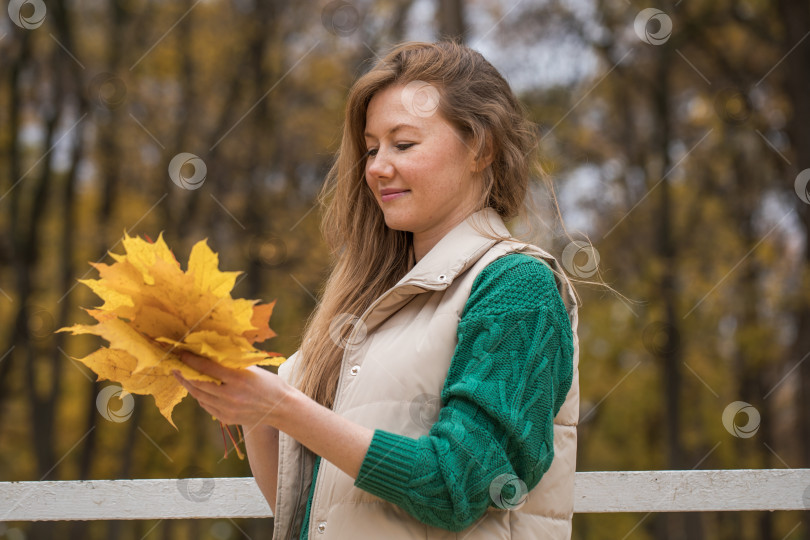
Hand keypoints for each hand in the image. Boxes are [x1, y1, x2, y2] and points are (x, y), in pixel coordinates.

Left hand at [173, 352, 293, 430]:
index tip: (182, 353)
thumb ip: (232, 363)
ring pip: (199, 396)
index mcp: (238, 379)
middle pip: (199, 384)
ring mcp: (227, 410)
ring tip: (183, 376)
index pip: (208, 368)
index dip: (192, 360)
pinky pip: (206, 406)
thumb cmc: (269, 384)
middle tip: (175, 365)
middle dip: (184, 374)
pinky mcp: (226, 418)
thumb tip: (211, 354)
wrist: (281, 408)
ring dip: (189, 386)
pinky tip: (198, 389)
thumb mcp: (253, 368)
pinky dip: (200, 396)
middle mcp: (231, 396)